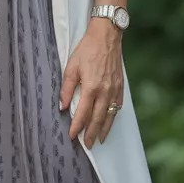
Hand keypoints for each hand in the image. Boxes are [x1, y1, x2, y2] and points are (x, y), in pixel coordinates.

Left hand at [59, 19, 123, 147]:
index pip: (83, 114)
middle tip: (87, 145)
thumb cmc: (87, 50)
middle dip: (92, 134)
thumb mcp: (71, 67)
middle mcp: (105, 91)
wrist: (107, 37)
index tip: (72, 136)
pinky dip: (113, 117)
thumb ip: (67, 88)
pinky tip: (109, 122)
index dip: (77, 127)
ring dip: (104, 129)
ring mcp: (115, 90)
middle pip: (98, 119)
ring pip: (110, 115)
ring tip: (99, 139)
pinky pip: (118, 106)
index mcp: (91, 87)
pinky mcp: (120, 86)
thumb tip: (62, 107)